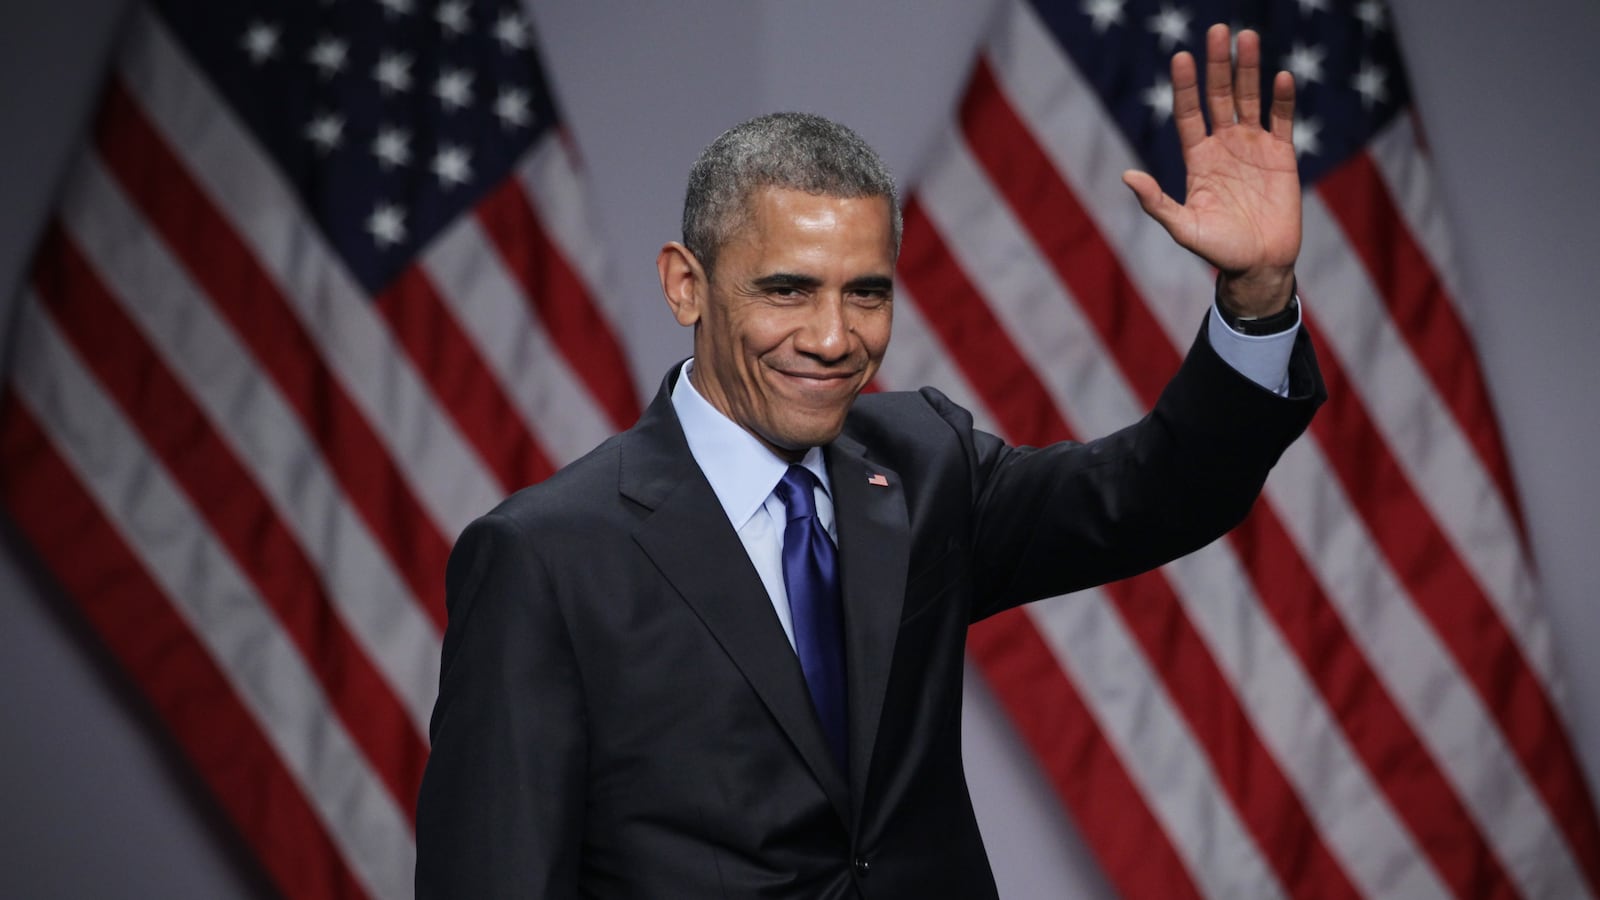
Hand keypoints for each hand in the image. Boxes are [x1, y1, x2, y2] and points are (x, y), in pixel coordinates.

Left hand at [1122, 24, 1300, 317]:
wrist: (1259, 265)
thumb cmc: (1218, 250)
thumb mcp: (1183, 228)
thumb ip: (1157, 203)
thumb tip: (1127, 176)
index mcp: (1198, 158)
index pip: (1189, 113)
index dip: (1186, 86)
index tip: (1180, 57)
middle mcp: (1224, 145)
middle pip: (1219, 96)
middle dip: (1217, 65)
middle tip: (1217, 30)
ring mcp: (1254, 147)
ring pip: (1250, 99)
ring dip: (1248, 69)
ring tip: (1248, 37)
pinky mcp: (1282, 155)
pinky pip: (1282, 120)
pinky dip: (1282, 100)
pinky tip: (1280, 77)